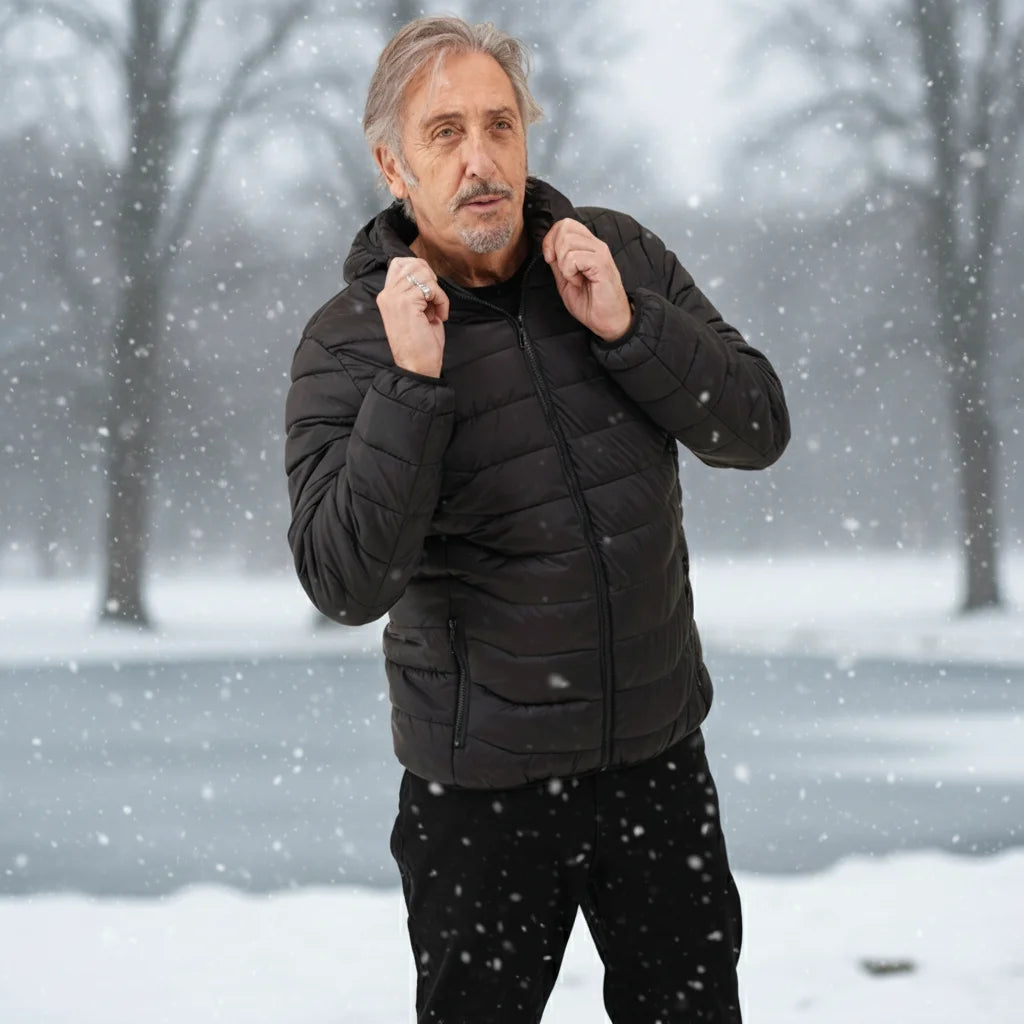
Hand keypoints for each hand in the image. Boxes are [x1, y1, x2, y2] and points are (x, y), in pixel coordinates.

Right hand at [376, 257, 449, 377]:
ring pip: (423, 273)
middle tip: (434, 300)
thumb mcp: (415, 313)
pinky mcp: (406, 302)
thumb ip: (416, 293)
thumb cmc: (420, 345)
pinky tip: (439, 316)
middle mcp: (387, 294)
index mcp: (387, 296)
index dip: (420, 269)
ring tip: (436, 310)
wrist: (417, 367)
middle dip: (430, 278)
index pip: (399, 263)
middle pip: (412, 264)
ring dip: (437, 291)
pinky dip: (442, 301)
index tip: (429, 290)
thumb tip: (427, 275)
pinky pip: (432, 288)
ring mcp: (395, 297)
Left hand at [542, 219, 631, 341]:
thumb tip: (548, 248)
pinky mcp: (601, 263)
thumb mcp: (565, 280)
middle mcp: (595, 245)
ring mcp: (600, 253)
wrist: (608, 321)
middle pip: (565, 226)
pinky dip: (570, 272)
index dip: (550, 238)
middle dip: (555, 249)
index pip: (565, 224)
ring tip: (575, 278)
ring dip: (563, 264)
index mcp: (587, 246)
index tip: (550, 259)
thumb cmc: (591, 303)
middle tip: (563, 270)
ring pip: (567, 241)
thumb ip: (558, 262)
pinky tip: (579, 282)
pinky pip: (574, 258)